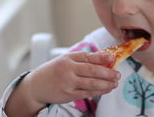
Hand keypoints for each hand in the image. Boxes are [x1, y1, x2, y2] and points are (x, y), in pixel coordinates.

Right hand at [5, 52, 119, 116]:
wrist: (36, 85)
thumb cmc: (55, 70)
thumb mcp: (66, 59)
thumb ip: (84, 59)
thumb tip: (104, 58)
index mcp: (68, 59)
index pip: (88, 57)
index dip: (102, 57)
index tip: (113, 58)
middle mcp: (68, 71)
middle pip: (92, 71)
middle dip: (107, 73)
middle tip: (117, 74)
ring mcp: (68, 84)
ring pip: (91, 84)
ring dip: (105, 84)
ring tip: (115, 83)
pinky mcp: (68, 95)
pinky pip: (87, 93)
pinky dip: (99, 91)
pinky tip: (106, 89)